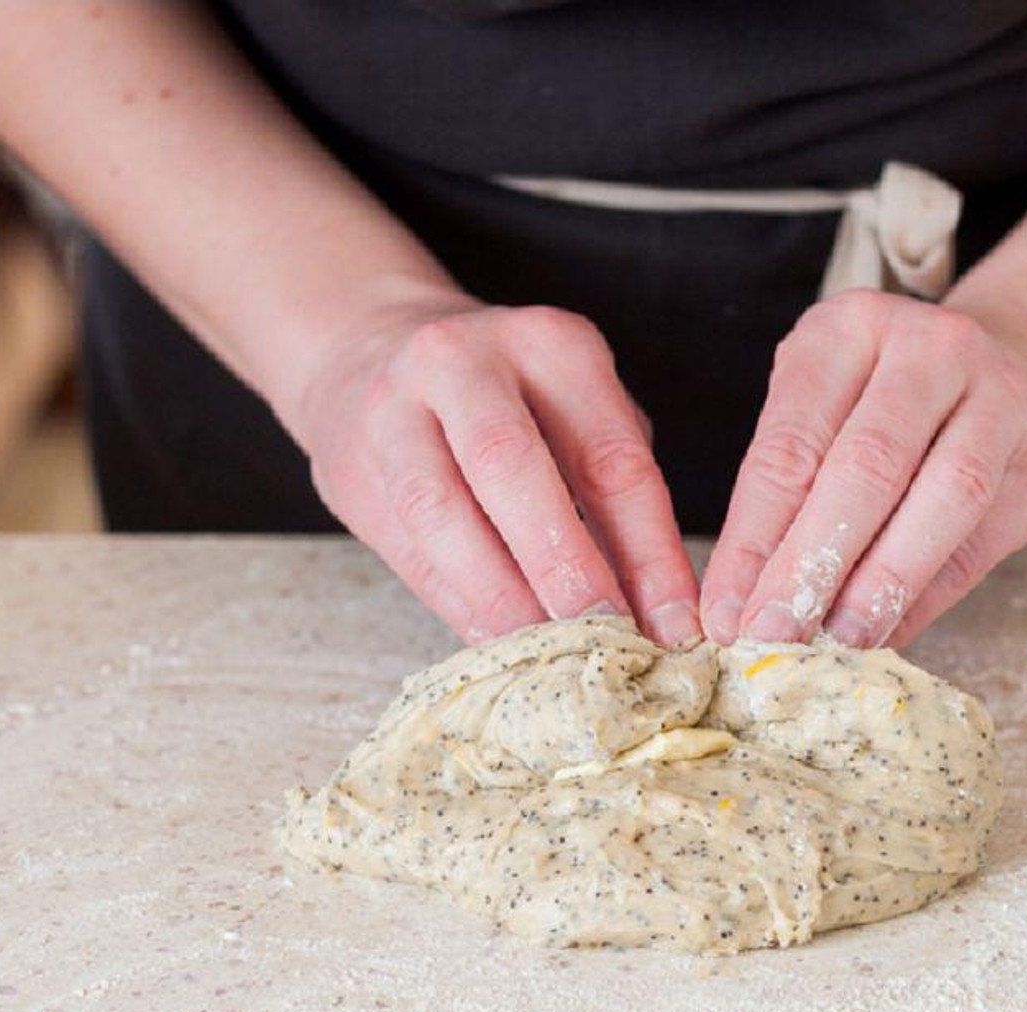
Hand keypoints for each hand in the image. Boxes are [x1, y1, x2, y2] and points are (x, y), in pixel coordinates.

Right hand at [290, 299, 699, 645]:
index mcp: (547, 344)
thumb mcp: (580, 415)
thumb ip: (617, 500)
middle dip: (564, 564)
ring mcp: (391, 410)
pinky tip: (498, 644)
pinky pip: (408, 549)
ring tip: (548, 652)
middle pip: (512, 468)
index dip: (650, 550)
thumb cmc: (512, 398)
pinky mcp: (349, 466)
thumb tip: (659, 613)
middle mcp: (461, 363)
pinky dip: (458, 603)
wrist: (373, 351)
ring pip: (442, 512)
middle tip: (607, 637)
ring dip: (500, 595)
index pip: (610, 457)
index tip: (677, 623)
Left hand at [700, 290, 1026, 648]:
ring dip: (883, 582)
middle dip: (813, 564)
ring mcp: (1001, 393)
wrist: (1024, 367)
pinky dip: (929, 594)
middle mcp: (929, 347)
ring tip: (838, 642)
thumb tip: (744, 607)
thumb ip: (790, 493)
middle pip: (866, 467)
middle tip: (772, 636)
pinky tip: (888, 632)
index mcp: (848, 329)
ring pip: (944, 497)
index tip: (724, 613)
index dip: (752, 538)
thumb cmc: (891, 402)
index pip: (789, 445)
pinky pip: (982, 538)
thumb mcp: (827, 411)